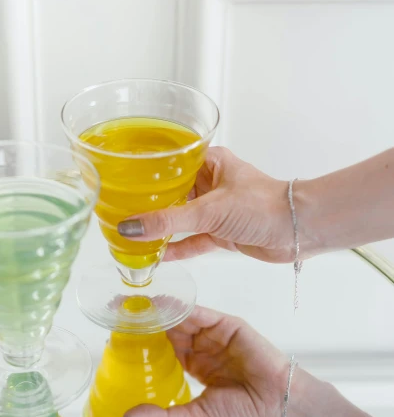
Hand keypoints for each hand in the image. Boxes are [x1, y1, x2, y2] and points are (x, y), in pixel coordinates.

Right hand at [118, 147, 295, 263]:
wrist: (298, 230)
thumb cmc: (263, 205)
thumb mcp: (209, 210)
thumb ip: (169, 220)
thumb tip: (130, 227)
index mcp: (210, 162)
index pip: (169, 163)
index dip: (146, 172)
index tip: (120, 181)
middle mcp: (212, 182)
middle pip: (172, 192)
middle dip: (149, 204)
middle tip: (119, 211)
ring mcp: (217, 208)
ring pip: (182, 218)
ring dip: (162, 228)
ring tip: (133, 236)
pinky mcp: (223, 232)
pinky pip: (194, 239)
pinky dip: (178, 247)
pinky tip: (157, 254)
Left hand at [122, 305, 289, 416]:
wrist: (277, 405)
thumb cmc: (242, 414)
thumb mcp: (195, 416)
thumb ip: (163, 415)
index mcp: (195, 366)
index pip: (164, 348)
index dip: (144, 341)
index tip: (118, 334)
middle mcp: (203, 348)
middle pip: (170, 329)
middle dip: (148, 321)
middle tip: (120, 312)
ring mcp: (215, 336)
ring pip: (183, 319)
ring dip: (162, 312)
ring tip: (137, 305)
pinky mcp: (228, 326)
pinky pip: (203, 315)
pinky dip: (184, 309)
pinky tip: (166, 306)